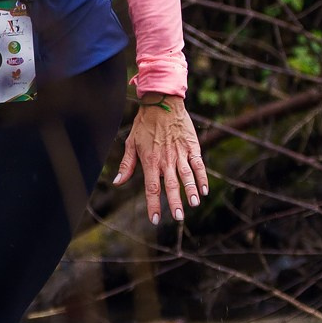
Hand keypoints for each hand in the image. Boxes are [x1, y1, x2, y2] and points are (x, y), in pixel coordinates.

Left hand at [114, 95, 208, 225]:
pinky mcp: (192, 146)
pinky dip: (202, 177)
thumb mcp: (131, 143)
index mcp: (150, 160)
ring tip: (194, 204)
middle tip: (178, 217)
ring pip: (187, 176)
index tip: (154, 219)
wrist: (162, 102)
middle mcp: (166, 159)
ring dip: (190, 191)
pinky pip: (198, 164)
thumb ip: (127, 165)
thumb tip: (117, 183)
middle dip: (174, 202)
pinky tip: (204, 190)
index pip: (152, 188)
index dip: (153, 205)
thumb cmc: (144, 124)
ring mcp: (180, 153)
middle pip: (171, 185)